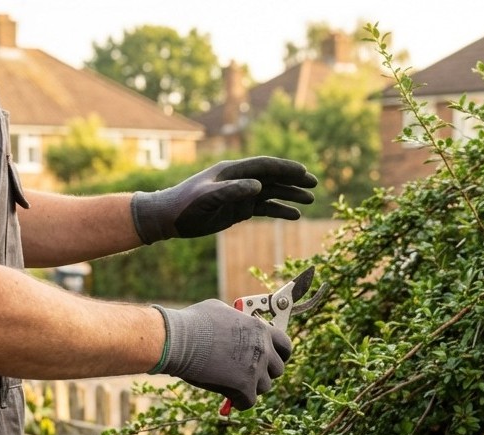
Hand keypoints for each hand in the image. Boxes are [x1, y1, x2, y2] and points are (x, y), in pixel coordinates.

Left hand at [130, 157, 317, 243]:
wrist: (168, 218)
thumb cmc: (184, 205)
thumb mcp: (207, 198)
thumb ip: (232, 191)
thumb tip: (259, 186)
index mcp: (232, 171)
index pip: (264, 166)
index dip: (284, 168)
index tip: (303, 172)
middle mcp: (239, 179)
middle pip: (272, 177)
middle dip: (294, 179)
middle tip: (314, 184)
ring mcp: (240, 194)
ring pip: (271, 192)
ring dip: (290, 195)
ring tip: (310, 199)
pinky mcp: (238, 209)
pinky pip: (264, 208)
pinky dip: (280, 210)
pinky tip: (294, 215)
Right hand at [151, 300, 291, 409]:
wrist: (178, 340)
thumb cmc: (193, 323)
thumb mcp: (220, 311)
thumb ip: (236, 321)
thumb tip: (236, 323)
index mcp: (260, 329)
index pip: (285, 345)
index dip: (280, 355)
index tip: (272, 359)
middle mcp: (263, 348)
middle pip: (278, 369)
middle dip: (264, 372)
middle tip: (248, 374)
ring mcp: (256, 368)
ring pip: (264, 386)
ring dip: (251, 387)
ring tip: (233, 383)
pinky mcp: (245, 387)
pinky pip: (249, 402)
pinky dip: (240, 402)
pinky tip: (229, 398)